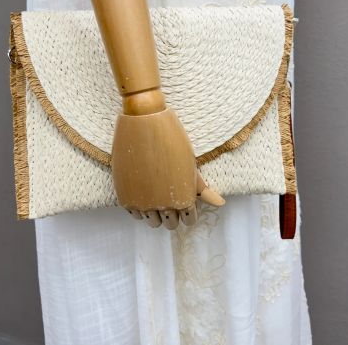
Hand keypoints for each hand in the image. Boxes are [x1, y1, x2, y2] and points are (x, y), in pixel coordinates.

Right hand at [111, 107, 224, 228]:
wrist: (143, 123)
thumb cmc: (172, 141)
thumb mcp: (190, 165)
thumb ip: (202, 189)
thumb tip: (221, 204)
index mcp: (184, 199)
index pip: (189, 221)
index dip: (188, 211)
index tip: (184, 198)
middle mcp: (164, 206)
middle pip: (171, 224)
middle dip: (173, 214)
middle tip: (170, 194)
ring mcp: (143, 203)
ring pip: (153, 222)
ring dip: (156, 212)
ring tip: (156, 192)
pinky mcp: (126, 197)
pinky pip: (136, 215)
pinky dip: (140, 208)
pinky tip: (144, 191)